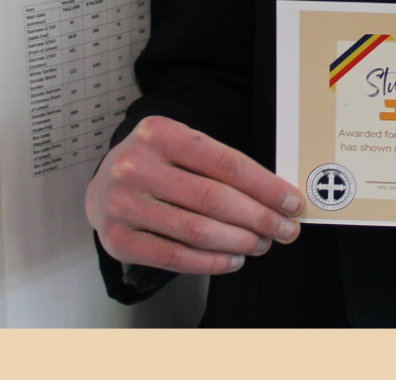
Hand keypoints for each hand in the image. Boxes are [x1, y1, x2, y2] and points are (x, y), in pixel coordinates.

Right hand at [85, 116, 303, 274]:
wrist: (104, 184)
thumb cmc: (156, 163)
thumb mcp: (182, 145)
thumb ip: (221, 164)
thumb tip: (276, 197)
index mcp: (158, 132)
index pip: (226, 163)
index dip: (265, 186)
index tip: (291, 202)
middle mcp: (136, 165)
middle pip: (214, 199)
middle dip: (259, 217)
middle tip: (285, 229)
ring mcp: (122, 204)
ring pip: (197, 230)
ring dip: (240, 241)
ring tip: (262, 243)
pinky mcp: (117, 240)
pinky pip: (175, 257)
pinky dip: (211, 262)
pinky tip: (233, 259)